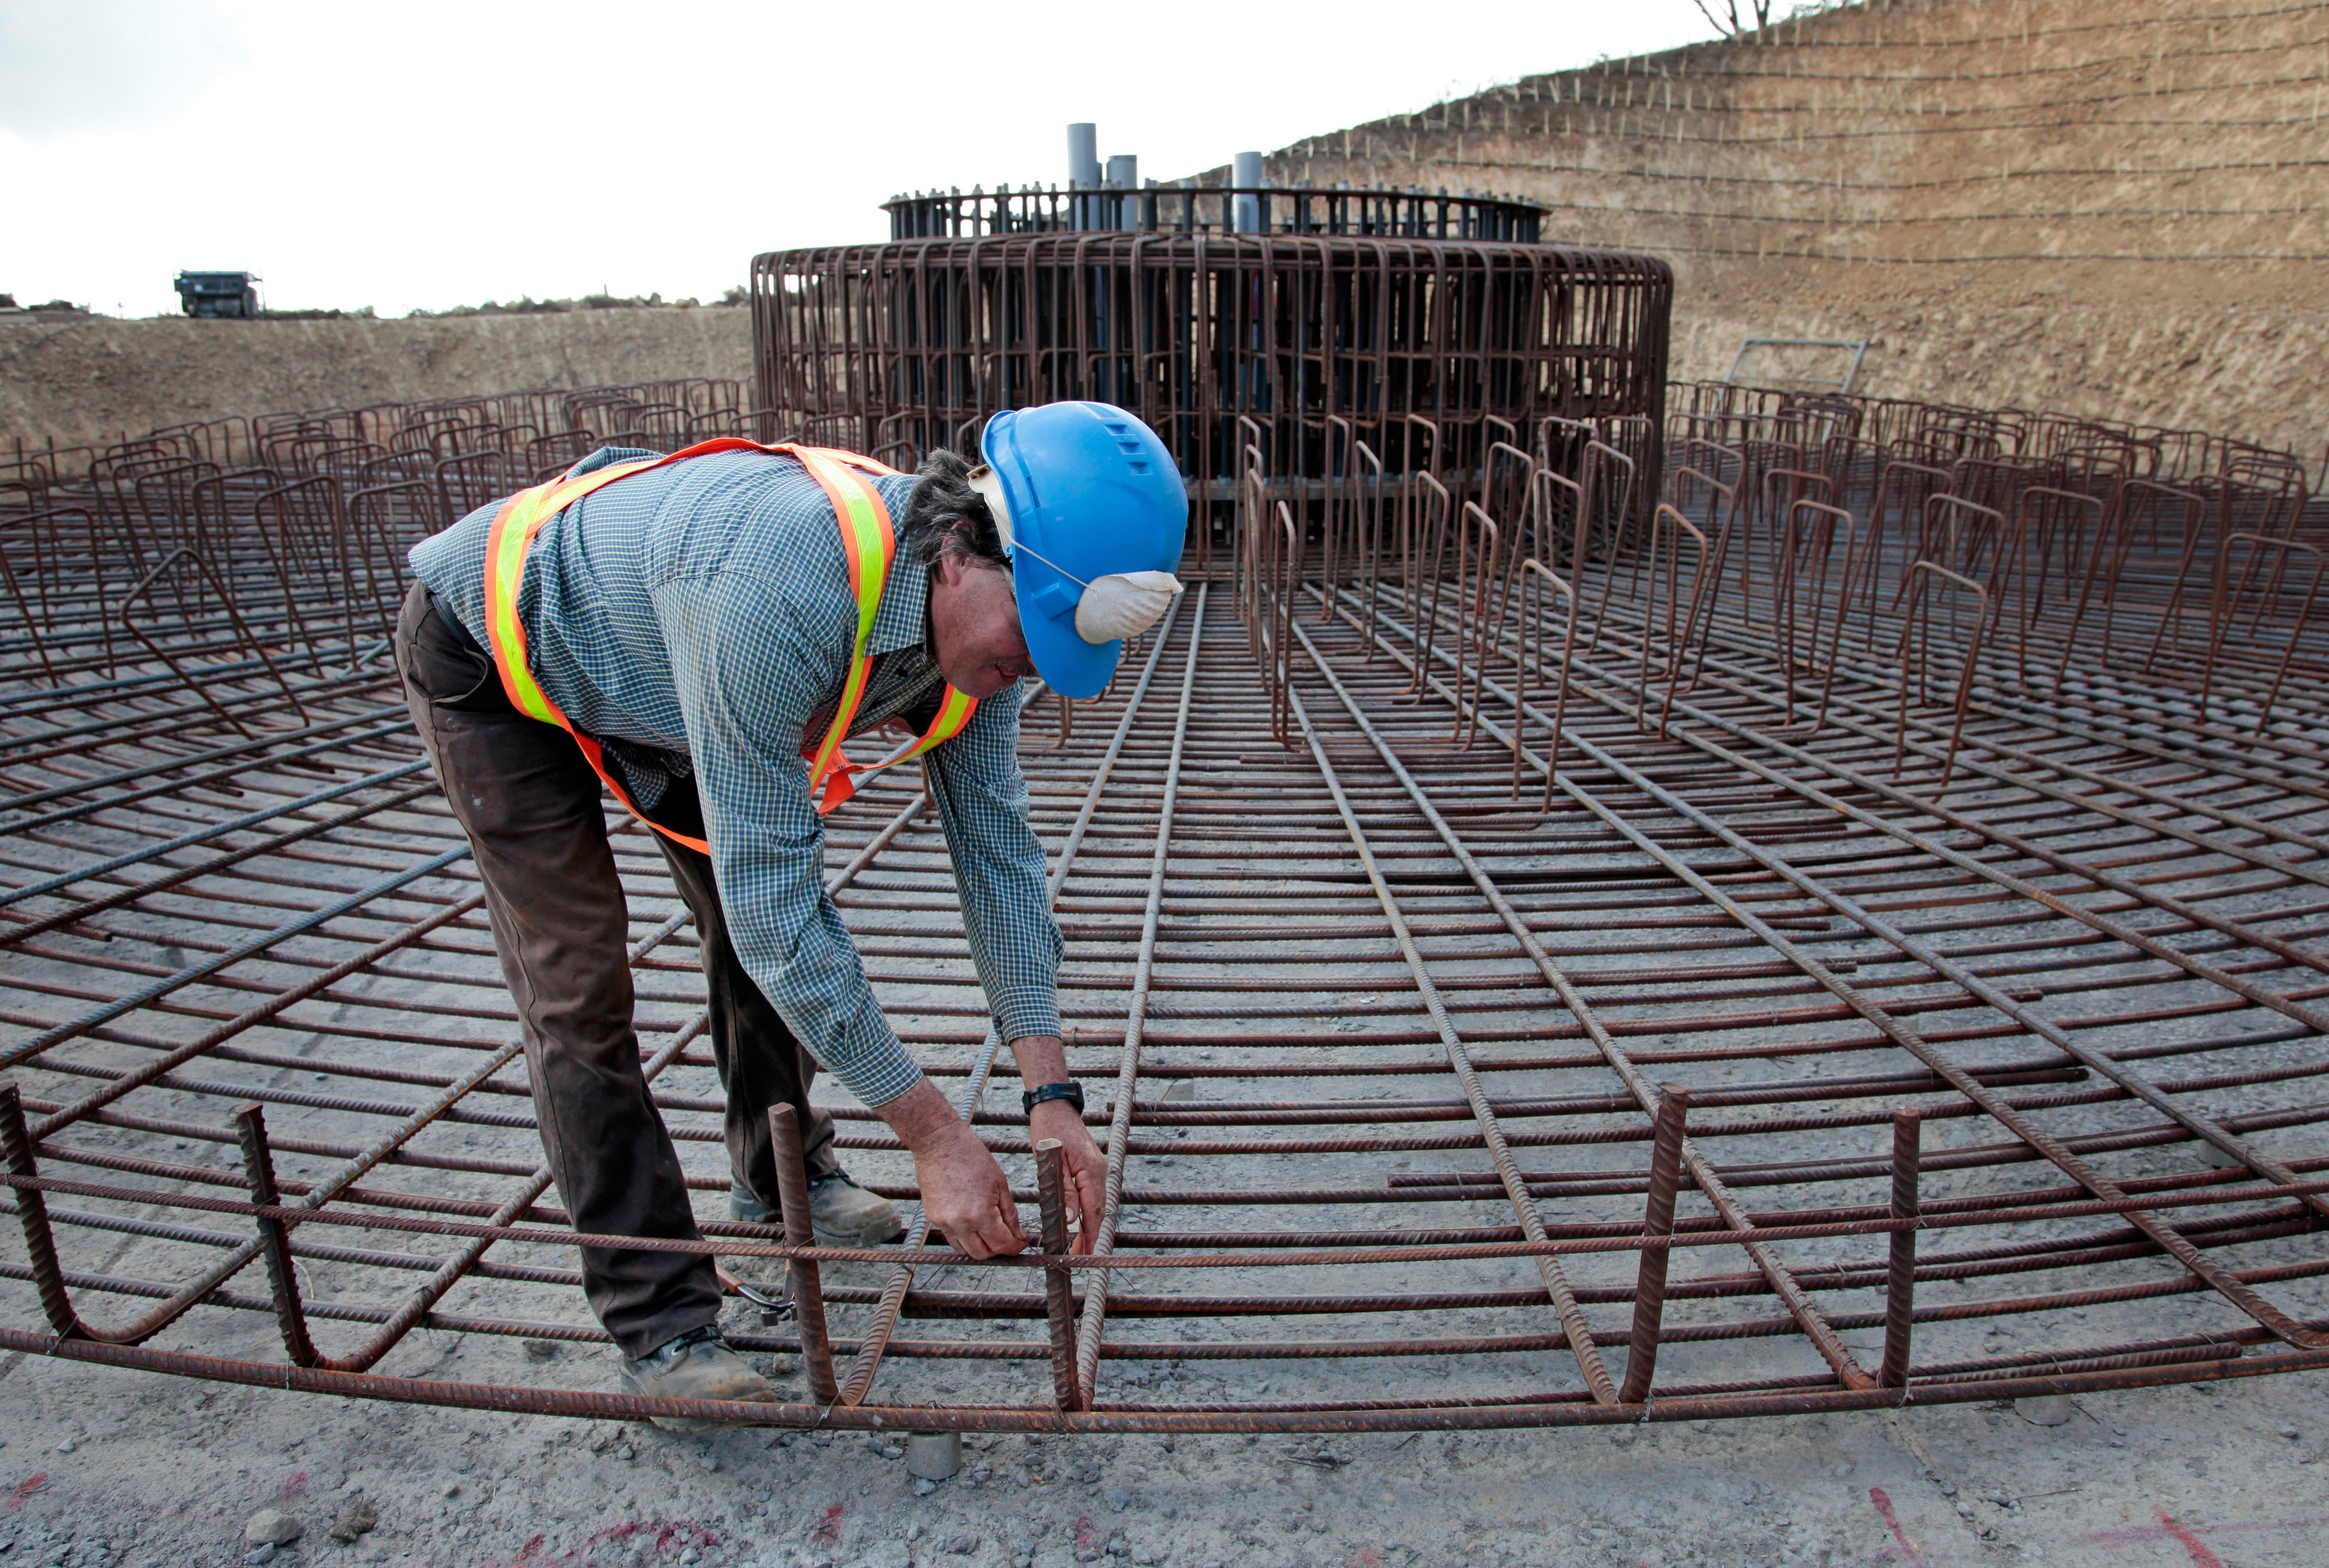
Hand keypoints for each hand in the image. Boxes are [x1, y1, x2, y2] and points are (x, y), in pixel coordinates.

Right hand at [874, 1079, 1026, 1259]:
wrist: (938, 1142)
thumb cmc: (971, 1156)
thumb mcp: (1000, 1183)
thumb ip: (1010, 1213)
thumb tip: (1018, 1234)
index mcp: (980, 1214)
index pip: (1002, 1244)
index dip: (1016, 1246)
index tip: (1022, 1242)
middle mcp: (960, 1223)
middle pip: (984, 1253)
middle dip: (1000, 1249)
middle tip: (1010, 1238)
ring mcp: (944, 1222)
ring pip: (966, 1251)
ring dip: (982, 1247)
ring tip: (992, 1233)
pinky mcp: (934, 1218)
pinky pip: (952, 1239)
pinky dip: (966, 1239)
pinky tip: (975, 1226)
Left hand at [1030, 1099, 1106, 1254]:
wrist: (1056, 1106)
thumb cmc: (1050, 1130)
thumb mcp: (1051, 1163)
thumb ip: (1063, 1193)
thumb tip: (1071, 1220)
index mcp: (1093, 1172)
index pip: (1094, 1212)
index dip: (1091, 1236)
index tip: (1086, 1256)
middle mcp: (1101, 1173)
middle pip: (1099, 1213)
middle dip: (1091, 1237)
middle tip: (1078, 1258)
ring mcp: (1099, 1171)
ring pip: (1098, 1206)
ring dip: (1090, 1227)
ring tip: (1078, 1247)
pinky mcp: (1092, 1170)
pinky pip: (1093, 1197)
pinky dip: (1088, 1214)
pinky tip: (1079, 1225)